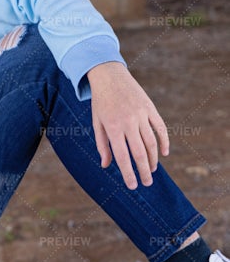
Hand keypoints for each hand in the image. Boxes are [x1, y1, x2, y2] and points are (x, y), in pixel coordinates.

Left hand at [88, 61, 168, 189]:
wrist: (109, 76)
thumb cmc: (101, 102)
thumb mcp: (97, 122)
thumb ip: (102, 144)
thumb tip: (105, 165)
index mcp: (112, 127)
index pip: (122, 156)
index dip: (128, 173)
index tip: (133, 186)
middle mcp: (127, 122)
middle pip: (139, 153)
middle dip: (144, 171)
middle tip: (147, 183)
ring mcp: (140, 115)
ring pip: (152, 143)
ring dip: (153, 159)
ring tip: (151, 170)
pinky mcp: (150, 108)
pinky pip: (160, 128)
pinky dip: (164, 142)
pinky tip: (164, 153)